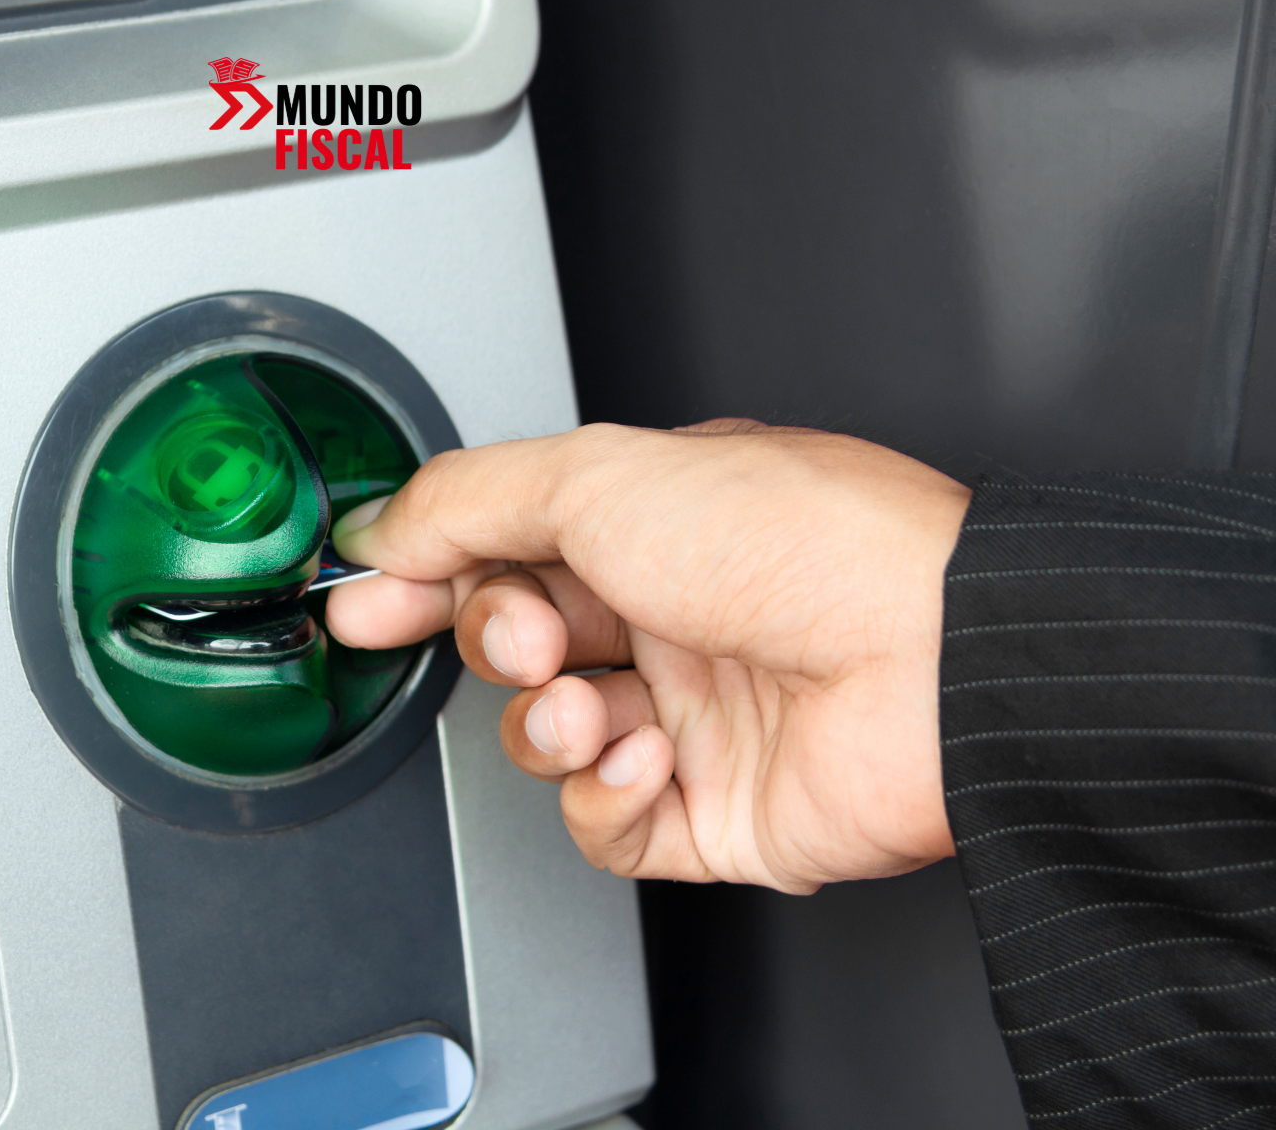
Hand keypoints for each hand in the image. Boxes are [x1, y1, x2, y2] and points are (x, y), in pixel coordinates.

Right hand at [324, 420, 971, 892]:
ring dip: (548, 726)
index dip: (430, 577)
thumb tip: (389, 525)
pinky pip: (611, 826)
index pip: (509, 549)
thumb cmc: (805, 546)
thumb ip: (471, 499)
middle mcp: (678, 615)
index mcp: (657, 523)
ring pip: (554, 738)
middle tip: (523, 639)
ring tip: (591, 707)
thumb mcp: (601, 475)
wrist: (933, 661)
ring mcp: (699, 717)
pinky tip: (645, 761)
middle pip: (521, 643)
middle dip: (497, 642)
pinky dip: (605, 799)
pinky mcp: (721, 813)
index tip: (369, 599)